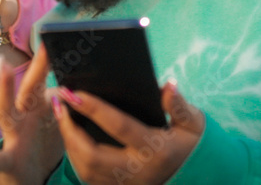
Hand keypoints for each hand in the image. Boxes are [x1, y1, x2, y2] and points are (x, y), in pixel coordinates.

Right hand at [0, 47, 63, 184]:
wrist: (26, 174)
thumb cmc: (40, 142)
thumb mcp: (52, 118)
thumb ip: (61, 98)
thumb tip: (80, 77)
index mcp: (36, 105)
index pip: (44, 78)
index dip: (50, 57)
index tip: (58, 34)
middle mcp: (22, 114)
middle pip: (30, 86)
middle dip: (38, 65)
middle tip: (46, 41)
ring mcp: (14, 133)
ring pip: (6, 109)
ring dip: (5, 87)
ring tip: (2, 66)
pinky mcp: (10, 159)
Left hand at [54, 81, 204, 184]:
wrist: (201, 177)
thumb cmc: (195, 145)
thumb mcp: (194, 123)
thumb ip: (179, 105)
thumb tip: (166, 85)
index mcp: (156, 149)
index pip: (119, 126)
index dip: (94, 108)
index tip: (74, 92)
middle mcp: (139, 170)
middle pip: (93, 155)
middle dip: (70, 130)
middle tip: (59, 104)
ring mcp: (128, 184)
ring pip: (87, 170)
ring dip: (69, 144)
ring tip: (62, 117)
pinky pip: (90, 179)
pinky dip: (76, 159)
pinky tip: (71, 139)